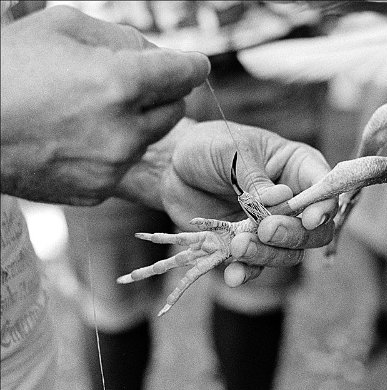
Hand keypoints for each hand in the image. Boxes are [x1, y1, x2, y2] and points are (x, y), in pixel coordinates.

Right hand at [0, 5, 209, 204]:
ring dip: (135, 121)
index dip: (192, 65)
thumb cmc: (9, 68)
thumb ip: (122, 38)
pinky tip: (77, 137)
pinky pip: (123, 164)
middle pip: (175, 108)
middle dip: (162, 92)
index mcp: (120, 84)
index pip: (184, 73)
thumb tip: (156, 55)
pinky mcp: (98, 191)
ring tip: (90, 109)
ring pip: (149, 138)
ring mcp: (112, 166)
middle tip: (133, 83)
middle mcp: (124, 131)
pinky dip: (112, 149)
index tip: (195, 65)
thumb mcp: (61, 27)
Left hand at [160, 121, 336, 285]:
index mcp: (297, 167)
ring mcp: (272, 226)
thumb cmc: (207, 147)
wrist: (171, 167)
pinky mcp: (249, 245)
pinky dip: (246, 272)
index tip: (310, 218)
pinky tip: (231, 275)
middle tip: (266, 230)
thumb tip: (282, 200)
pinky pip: (256, 267)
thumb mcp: (231, 153)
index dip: (325, 207)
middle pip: (314, 231)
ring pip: (288, 253)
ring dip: (266, 254)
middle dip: (293, 235)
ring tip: (237, 246)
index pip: (325, 189)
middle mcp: (293, 201)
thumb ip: (256, 178)